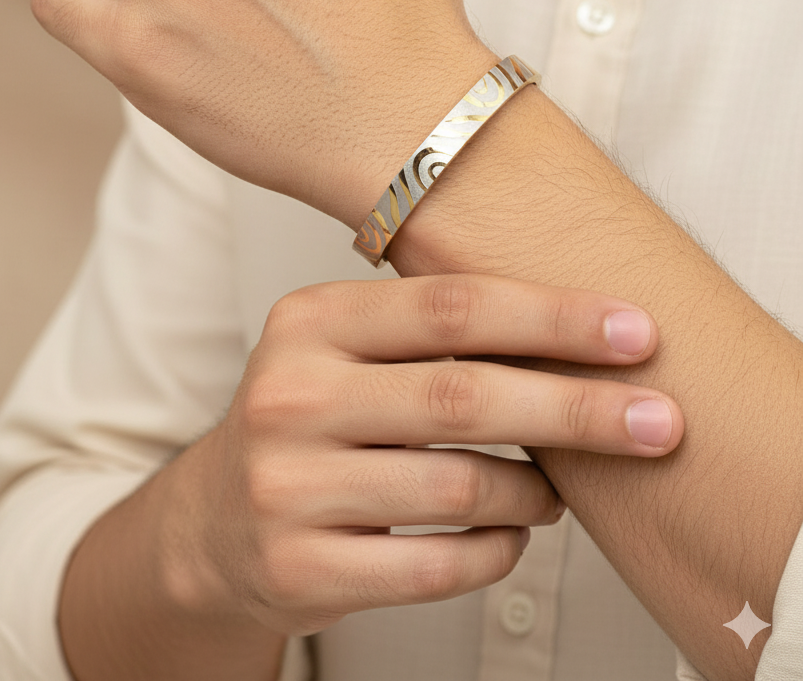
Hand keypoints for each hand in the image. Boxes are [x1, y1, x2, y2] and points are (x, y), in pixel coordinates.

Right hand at [177, 274, 680, 635]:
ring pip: (458, 488)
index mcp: (310, 320)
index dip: (553, 318)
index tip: (634, 333)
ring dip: (535, 491)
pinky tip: (511, 534)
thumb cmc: (313, 415)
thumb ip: (438, 331)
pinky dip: (494, 551)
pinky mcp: (300, 567)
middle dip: (577, 408)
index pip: (452, 307)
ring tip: (560, 491)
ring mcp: (288, 486)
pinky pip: (434, 565)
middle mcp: (291, 396)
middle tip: (658, 421)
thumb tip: (585, 331)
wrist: (216, 517)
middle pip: (464, 396)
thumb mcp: (347, 348)